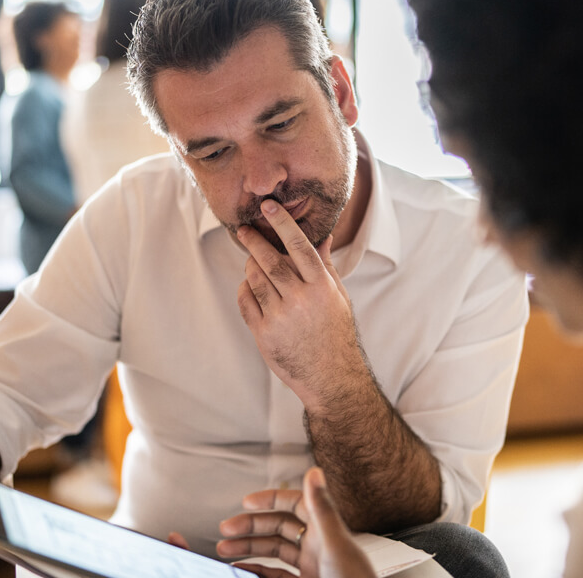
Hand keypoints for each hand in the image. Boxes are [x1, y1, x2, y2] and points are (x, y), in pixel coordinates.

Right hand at [218, 467, 372, 577]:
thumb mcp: (335, 544)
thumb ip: (322, 509)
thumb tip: (314, 472)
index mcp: (325, 531)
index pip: (294, 505)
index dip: (270, 500)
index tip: (247, 501)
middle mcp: (318, 546)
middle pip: (279, 528)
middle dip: (250, 527)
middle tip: (227, 528)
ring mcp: (312, 567)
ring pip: (274, 552)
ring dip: (249, 549)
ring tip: (224, 550)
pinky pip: (276, 575)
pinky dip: (257, 570)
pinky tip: (242, 569)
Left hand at [236, 200, 369, 406]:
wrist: (331, 376)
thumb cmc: (336, 332)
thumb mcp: (338, 297)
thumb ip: (325, 265)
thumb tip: (323, 236)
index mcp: (322, 286)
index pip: (299, 246)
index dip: (282, 223)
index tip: (268, 206)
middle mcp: (301, 299)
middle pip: (270, 260)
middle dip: (255, 241)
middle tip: (245, 229)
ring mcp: (280, 317)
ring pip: (254, 279)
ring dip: (249, 265)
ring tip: (251, 261)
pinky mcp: (264, 334)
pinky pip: (245, 301)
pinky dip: (244, 289)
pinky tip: (249, 286)